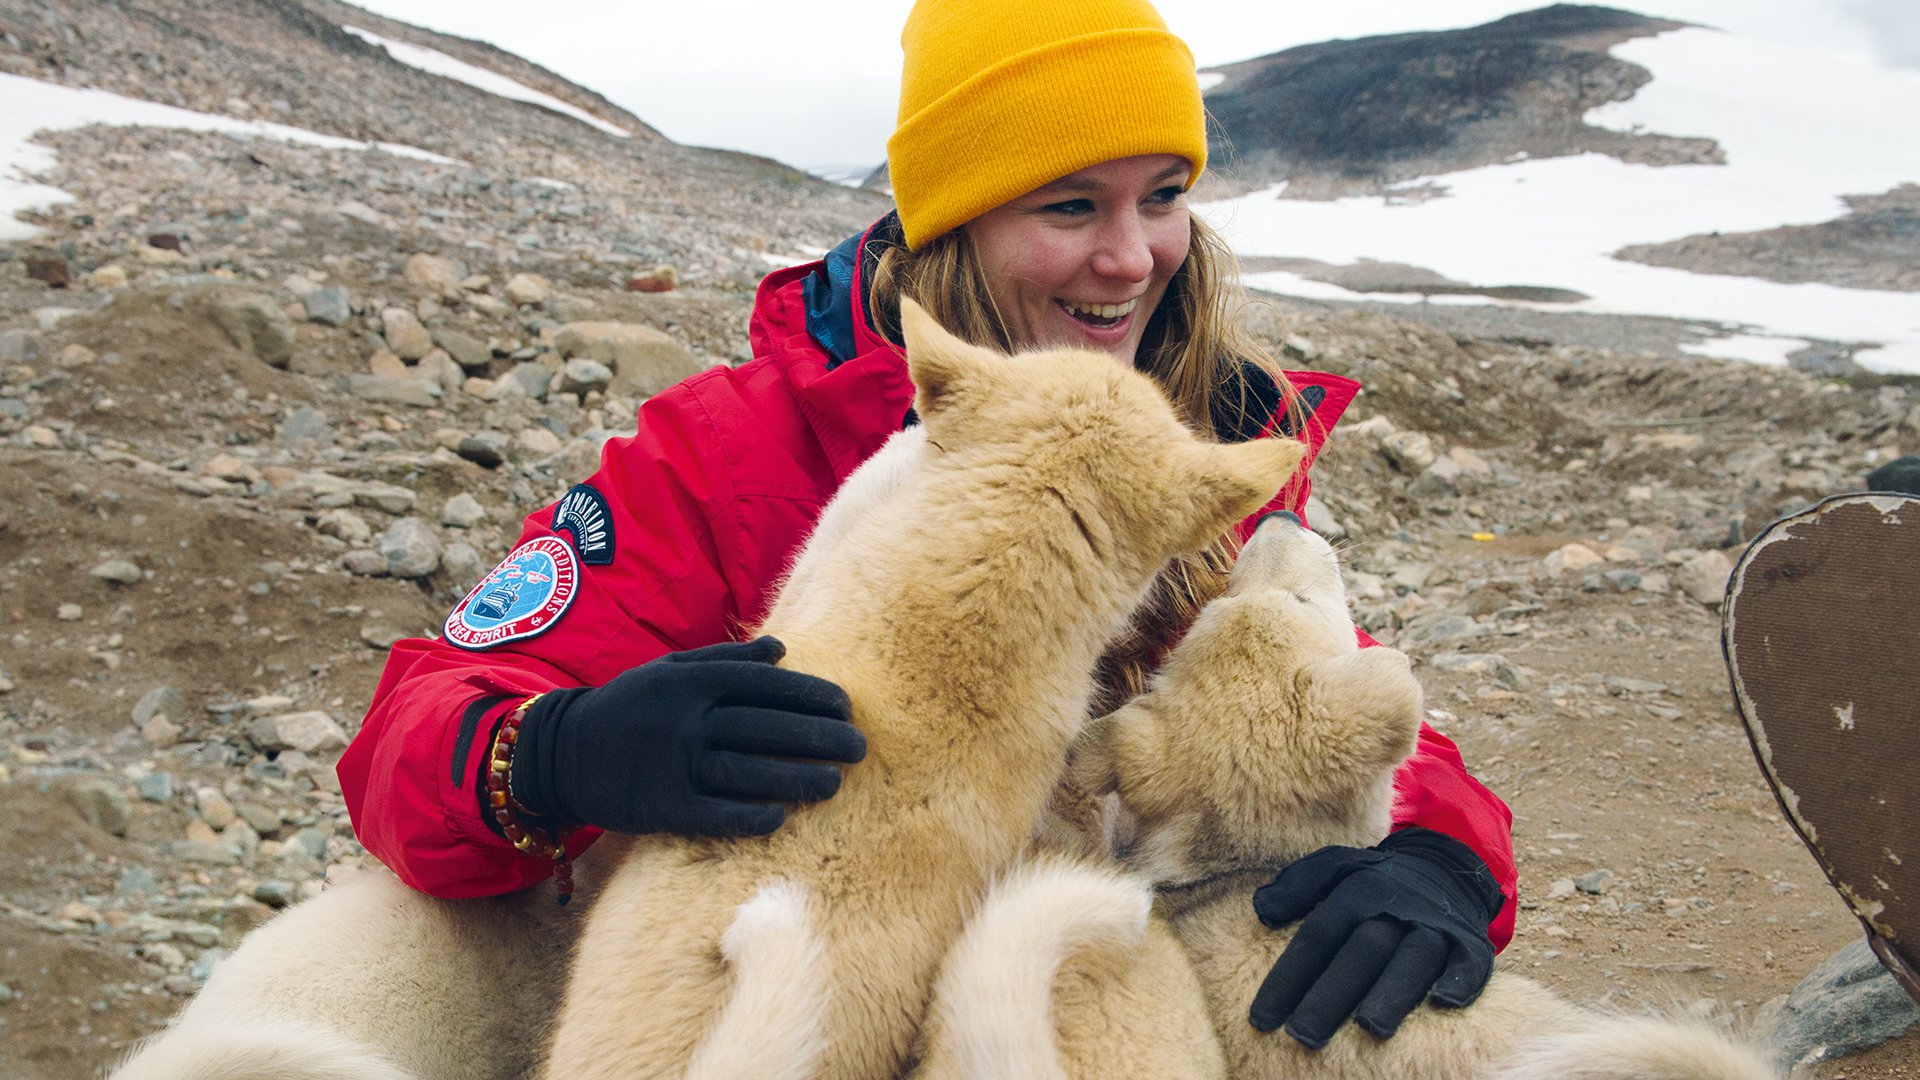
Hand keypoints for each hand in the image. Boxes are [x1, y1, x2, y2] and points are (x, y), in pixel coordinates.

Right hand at [509, 637, 863, 838]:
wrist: (562, 752)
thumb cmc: (630, 706)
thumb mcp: (670, 670)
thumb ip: (726, 658)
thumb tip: (782, 649)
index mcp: (689, 681)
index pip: (763, 684)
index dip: (810, 694)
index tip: (846, 706)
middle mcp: (683, 720)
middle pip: (764, 728)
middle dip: (818, 737)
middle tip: (859, 747)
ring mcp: (672, 765)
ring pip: (747, 772)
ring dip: (796, 779)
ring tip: (835, 783)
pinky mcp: (660, 807)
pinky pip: (713, 814)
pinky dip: (749, 816)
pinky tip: (781, 818)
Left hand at [1248, 827, 1502, 1047]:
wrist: (1443, 866)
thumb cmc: (1375, 880)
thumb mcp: (1335, 867)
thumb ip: (1297, 885)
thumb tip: (1262, 909)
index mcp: (1356, 891)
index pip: (1317, 937)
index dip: (1289, 977)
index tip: (1262, 1019)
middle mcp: (1396, 908)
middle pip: (1361, 952)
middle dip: (1331, 995)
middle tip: (1302, 1035)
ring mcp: (1434, 926)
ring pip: (1413, 959)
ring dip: (1392, 992)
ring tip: (1369, 1028)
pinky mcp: (1469, 942)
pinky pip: (1471, 962)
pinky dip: (1461, 980)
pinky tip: (1444, 1003)